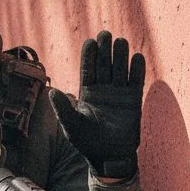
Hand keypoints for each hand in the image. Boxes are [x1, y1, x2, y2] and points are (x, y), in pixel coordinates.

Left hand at [50, 30, 145, 179]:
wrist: (109, 156)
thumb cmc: (87, 142)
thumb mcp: (72, 126)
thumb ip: (63, 109)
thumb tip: (51, 91)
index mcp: (86, 92)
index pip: (88, 69)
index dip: (89, 55)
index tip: (90, 42)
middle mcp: (102, 89)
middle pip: (104, 64)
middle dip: (105, 49)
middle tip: (105, 33)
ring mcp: (118, 93)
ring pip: (120, 69)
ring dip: (120, 55)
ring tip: (120, 41)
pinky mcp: (133, 100)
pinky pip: (136, 81)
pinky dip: (137, 69)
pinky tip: (137, 57)